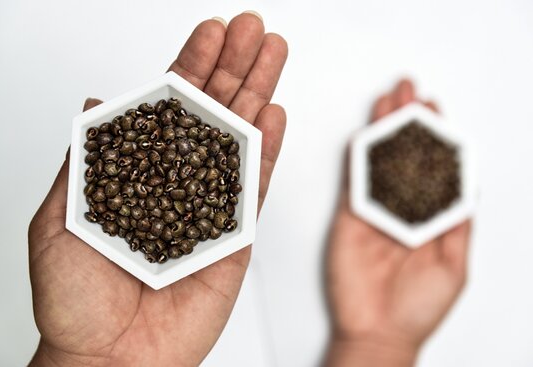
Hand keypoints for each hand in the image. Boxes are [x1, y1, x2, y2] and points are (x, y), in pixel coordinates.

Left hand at [28, 13, 286, 366]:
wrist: (109, 359)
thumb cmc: (77, 300)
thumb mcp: (60, 220)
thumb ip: (86, 160)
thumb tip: (96, 105)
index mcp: (139, 173)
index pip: (169, 109)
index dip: (190, 67)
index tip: (209, 32)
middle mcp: (179, 182)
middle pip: (211, 115)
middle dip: (234, 67)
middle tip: (253, 29)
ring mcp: (211, 206)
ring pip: (239, 141)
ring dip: (257, 94)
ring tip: (272, 55)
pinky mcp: (234, 236)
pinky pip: (255, 188)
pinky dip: (267, 151)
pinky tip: (273, 116)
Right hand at [325, 80, 470, 366]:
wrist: (378, 332)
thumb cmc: (417, 308)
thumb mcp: (454, 265)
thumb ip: (457, 224)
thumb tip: (466, 187)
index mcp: (428, 218)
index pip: (432, 168)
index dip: (433, 137)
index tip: (435, 110)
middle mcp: (401, 209)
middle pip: (403, 156)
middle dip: (407, 122)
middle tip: (409, 91)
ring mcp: (375, 210)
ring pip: (378, 161)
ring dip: (383, 130)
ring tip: (389, 101)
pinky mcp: (350, 216)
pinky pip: (356, 180)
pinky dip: (360, 155)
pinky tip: (366, 133)